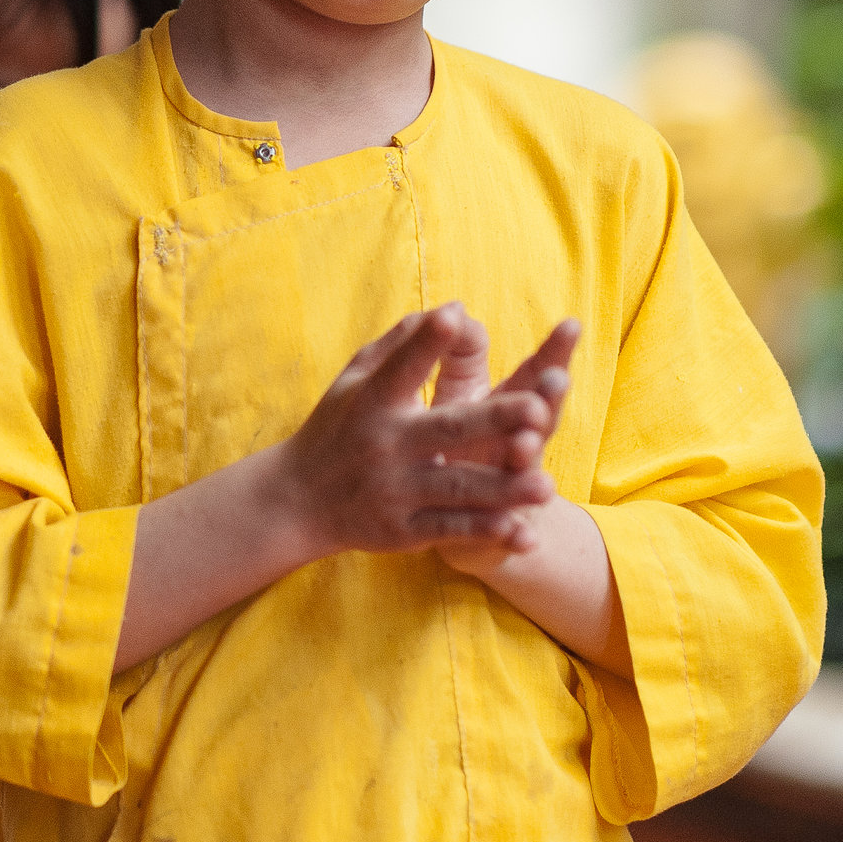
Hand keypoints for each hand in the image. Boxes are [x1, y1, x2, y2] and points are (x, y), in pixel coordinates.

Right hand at [269, 304, 557, 560]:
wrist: (294, 500)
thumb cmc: (337, 426)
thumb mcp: (355, 379)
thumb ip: (402, 344)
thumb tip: (453, 308)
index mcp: (372, 400)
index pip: (402, 366)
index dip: (427, 342)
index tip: (454, 316)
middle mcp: (385, 444)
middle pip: (447, 429)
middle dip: (494, 421)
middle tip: (539, 410)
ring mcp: (394, 490)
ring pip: (458, 488)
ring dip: (503, 489)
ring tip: (548, 487)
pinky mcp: (402, 530)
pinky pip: (450, 530)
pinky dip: (487, 533)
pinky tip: (523, 534)